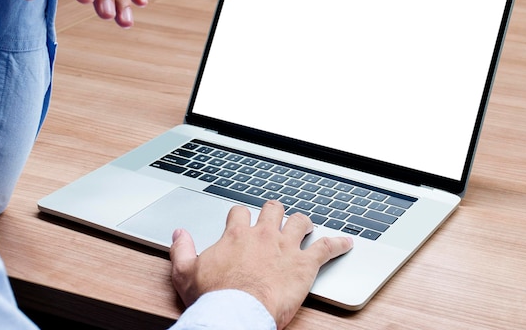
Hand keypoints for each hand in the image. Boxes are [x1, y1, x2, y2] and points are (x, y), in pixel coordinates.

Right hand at [169, 200, 353, 328]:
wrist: (236, 315)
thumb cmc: (213, 297)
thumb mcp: (186, 273)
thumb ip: (182, 250)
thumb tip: (178, 234)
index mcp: (237, 235)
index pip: (240, 212)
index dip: (241, 216)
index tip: (242, 220)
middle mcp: (264, 235)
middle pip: (273, 209)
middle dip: (275, 210)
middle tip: (276, 215)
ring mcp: (286, 247)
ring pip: (300, 222)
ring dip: (303, 222)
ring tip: (307, 223)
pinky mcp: (305, 264)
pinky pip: (327, 247)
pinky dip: (338, 244)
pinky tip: (347, 242)